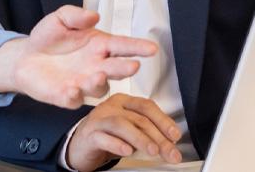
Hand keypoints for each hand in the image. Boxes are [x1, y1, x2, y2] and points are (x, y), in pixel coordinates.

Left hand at [0, 5, 157, 107]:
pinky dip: (74, 96)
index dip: (138, 47)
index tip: (152, 48)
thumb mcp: (60, 19)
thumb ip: (76, 15)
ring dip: (100, 82)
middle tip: (133, 66)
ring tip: (98, 74)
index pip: (123, 46)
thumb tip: (94, 15)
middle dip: (125, 68)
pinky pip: (74, 99)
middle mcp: (97, 66)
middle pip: (116, 69)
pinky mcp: (67, 96)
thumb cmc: (48, 38)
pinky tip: (71, 89)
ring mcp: (84, 83)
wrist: (25, 57)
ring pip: (99, 87)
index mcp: (100, 46)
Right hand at [66, 94, 182, 171]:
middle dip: (158, 137)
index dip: (163, 120)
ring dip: (140, 138)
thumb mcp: (130, 131)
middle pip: (138, 118)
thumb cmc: (107, 136)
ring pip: (121, 125)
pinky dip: (117, 144)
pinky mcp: (89, 135)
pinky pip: (103, 137)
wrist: (79, 146)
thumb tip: (170, 143)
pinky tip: (127, 151)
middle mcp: (111, 107)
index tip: (175, 135)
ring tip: (153, 151)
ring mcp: (99, 120)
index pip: (147, 106)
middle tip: (170, 152)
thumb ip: (147, 133)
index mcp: (123, 102)